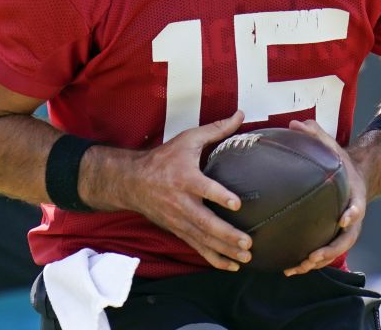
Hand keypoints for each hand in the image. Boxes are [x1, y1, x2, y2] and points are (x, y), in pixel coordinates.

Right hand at [126, 110, 253, 270]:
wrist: (132, 181)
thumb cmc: (164, 158)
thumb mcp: (188, 139)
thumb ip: (216, 130)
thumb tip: (240, 114)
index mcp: (184, 177)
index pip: (203, 188)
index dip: (219, 196)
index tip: (237, 203)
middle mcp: (181, 202)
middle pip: (205, 221)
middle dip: (226, 234)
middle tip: (248, 241)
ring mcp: (178, 219)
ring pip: (202, 238)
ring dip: (224, 249)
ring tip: (245, 256)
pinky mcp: (177, 230)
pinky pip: (197, 247)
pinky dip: (214, 258)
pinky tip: (232, 266)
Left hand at [281, 119, 366, 276]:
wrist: (355, 178)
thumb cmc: (339, 162)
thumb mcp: (332, 146)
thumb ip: (316, 135)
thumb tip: (294, 122)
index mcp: (354, 196)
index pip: (357, 206)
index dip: (353, 213)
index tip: (344, 218)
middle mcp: (352, 218)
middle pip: (346, 239)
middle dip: (330, 250)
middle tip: (313, 256)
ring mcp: (344, 231)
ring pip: (334, 253)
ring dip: (317, 263)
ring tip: (296, 268)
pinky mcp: (333, 237)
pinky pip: (323, 254)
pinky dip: (308, 263)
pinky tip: (288, 269)